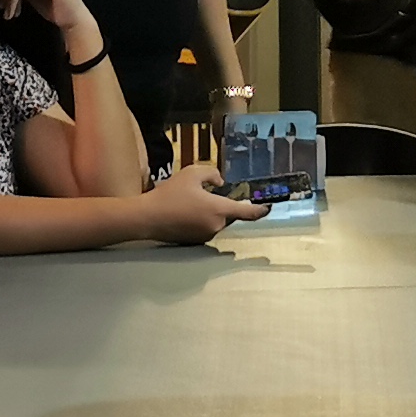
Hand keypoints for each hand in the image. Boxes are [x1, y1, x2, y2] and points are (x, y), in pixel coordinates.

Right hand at [144, 160, 264, 241]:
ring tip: (188, 202)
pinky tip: (183, 212)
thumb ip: (211, 174)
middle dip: (222, 205)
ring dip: (210, 212)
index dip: (260, 210)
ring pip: (216, 221)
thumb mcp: (192, 174)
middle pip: (229, 215)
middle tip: (204, 194)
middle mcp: (217, 226)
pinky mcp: (195, 242)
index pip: (247, 213)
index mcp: (220, 210)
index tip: (268, 208)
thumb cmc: (170, 194)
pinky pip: (205, 228)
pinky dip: (200, 220)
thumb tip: (220, 182)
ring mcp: (206, 236)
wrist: (147, 218)